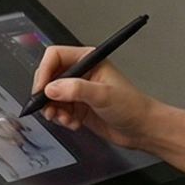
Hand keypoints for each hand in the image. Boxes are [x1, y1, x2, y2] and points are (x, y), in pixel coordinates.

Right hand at [29, 45, 163, 151]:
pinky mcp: (77, 107)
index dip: (45, 71)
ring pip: (51, 97)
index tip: (42, 89)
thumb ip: (76, 90)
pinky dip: (61, 118)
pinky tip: (73, 123)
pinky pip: (58, 110)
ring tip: (65, 119)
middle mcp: (81, 73)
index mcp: (88, 60)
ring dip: (53, 110)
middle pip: (49, 77)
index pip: (55, 56)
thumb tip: (51, 89)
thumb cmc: (132, 106)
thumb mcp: (104, 95)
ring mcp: (78, 91)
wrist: (142, 129)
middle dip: (46, 95)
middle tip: (48, 108)